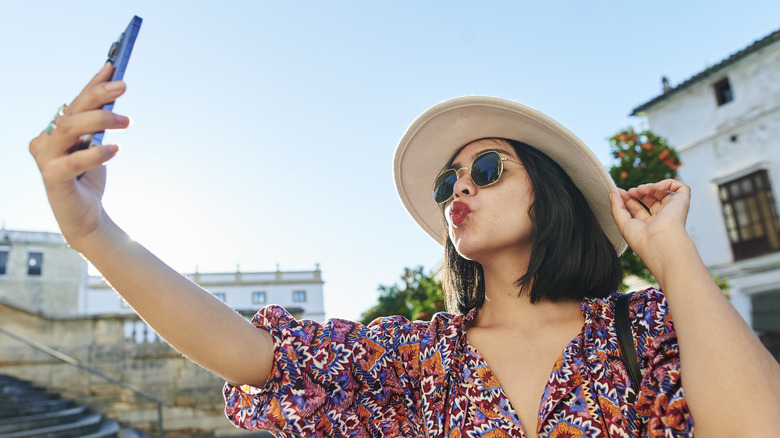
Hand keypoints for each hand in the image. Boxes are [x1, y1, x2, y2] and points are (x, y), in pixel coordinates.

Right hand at [29, 63, 130, 247]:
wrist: (86, 218)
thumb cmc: (89, 179)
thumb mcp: (98, 144)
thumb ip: (100, 121)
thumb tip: (115, 89)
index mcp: (55, 130)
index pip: (76, 101)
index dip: (94, 84)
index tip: (113, 66)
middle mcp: (45, 141)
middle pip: (72, 112)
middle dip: (98, 95)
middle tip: (124, 86)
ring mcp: (46, 160)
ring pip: (69, 129)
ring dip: (100, 119)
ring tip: (127, 121)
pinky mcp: (53, 179)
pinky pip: (73, 161)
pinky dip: (95, 153)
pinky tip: (115, 149)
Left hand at [609, 179, 690, 270]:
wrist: (659, 242)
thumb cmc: (641, 239)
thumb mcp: (623, 223)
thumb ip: (616, 207)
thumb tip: (612, 193)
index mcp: (649, 226)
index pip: (638, 208)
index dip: (628, 199)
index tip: (619, 192)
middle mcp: (662, 218)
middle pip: (650, 199)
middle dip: (638, 192)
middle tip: (631, 191)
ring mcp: (672, 210)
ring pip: (663, 192)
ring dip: (649, 186)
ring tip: (641, 190)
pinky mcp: (682, 202)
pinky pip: (680, 187)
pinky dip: (668, 182)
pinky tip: (656, 188)